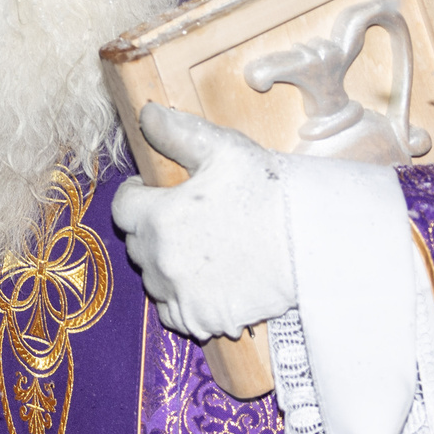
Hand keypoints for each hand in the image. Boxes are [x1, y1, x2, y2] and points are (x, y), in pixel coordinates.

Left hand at [110, 105, 298, 342]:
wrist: (311, 245)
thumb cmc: (268, 192)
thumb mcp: (223, 150)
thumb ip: (176, 132)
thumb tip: (145, 114)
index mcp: (158, 217)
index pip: (122, 207)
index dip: (137, 194)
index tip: (154, 191)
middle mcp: (161, 260)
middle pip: (137, 243)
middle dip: (151, 228)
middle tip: (183, 218)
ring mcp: (180, 294)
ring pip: (153, 278)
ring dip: (164, 264)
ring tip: (196, 249)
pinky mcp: (202, 319)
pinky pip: (172, 312)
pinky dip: (180, 299)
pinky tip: (203, 282)